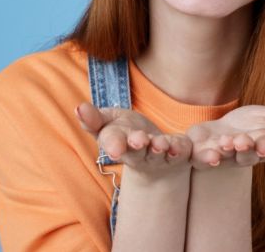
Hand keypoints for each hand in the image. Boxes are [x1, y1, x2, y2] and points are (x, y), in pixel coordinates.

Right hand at [75, 102, 191, 174]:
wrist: (154, 153)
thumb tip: (78, 108)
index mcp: (119, 144)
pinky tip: (186, 147)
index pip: (113, 143)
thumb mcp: (107, 124)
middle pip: (137, 152)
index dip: (114, 145)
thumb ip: (93, 119)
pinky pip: (186, 153)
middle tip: (138, 140)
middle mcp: (140, 154)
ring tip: (161, 143)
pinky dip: (187, 151)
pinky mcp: (182, 153)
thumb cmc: (125, 133)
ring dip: (161, 148)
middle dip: (137, 145)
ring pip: (161, 153)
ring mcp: (161, 156)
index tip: (115, 149)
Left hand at [186, 105, 264, 169]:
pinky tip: (208, 154)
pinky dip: (204, 157)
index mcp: (263, 147)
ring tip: (225, 142)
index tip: (264, 144)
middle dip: (245, 149)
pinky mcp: (201, 153)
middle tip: (242, 141)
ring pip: (224, 156)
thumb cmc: (252, 124)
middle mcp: (242, 156)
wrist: (222, 128)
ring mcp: (221, 155)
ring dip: (224, 151)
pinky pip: (201, 158)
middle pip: (246, 156)